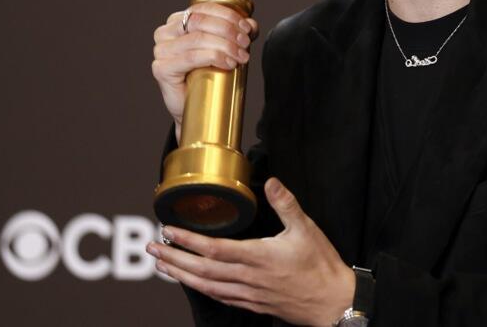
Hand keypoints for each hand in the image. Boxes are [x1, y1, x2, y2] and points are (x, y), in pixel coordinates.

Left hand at [148, 178, 354, 325]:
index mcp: (259, 257)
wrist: (333, 302)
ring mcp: (249, 294)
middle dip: (174, 258)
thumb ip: (286, 204)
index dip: (189, 241)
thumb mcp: (307, 229)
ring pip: (206, 287)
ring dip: (181, 275)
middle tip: (153, 248)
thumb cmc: (321, 267)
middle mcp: (249, 278)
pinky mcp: (254, 304)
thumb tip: (272, 182)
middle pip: (201, 270)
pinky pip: (220, 298)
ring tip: (162, 265)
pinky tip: (193, 284)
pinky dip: (201, 290)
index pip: (214, 249)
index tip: (169, 231)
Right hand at [151, 2, 258, 134]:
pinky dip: (214, 57)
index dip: (229, 15)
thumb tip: (250, 24)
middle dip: (229, 30)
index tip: (247, 28)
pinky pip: (191, 57)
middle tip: (245, 43)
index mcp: (178, 21)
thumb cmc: (208, 75)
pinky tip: (228, 63)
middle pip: (201, 21)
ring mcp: (161, 50)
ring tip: (241, 56)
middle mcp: (165, 32)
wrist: (196, 108)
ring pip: (198, 38)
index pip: (204, 8)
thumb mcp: (226, 48)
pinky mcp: (161, 68)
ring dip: (226, 45)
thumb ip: (237, 33)